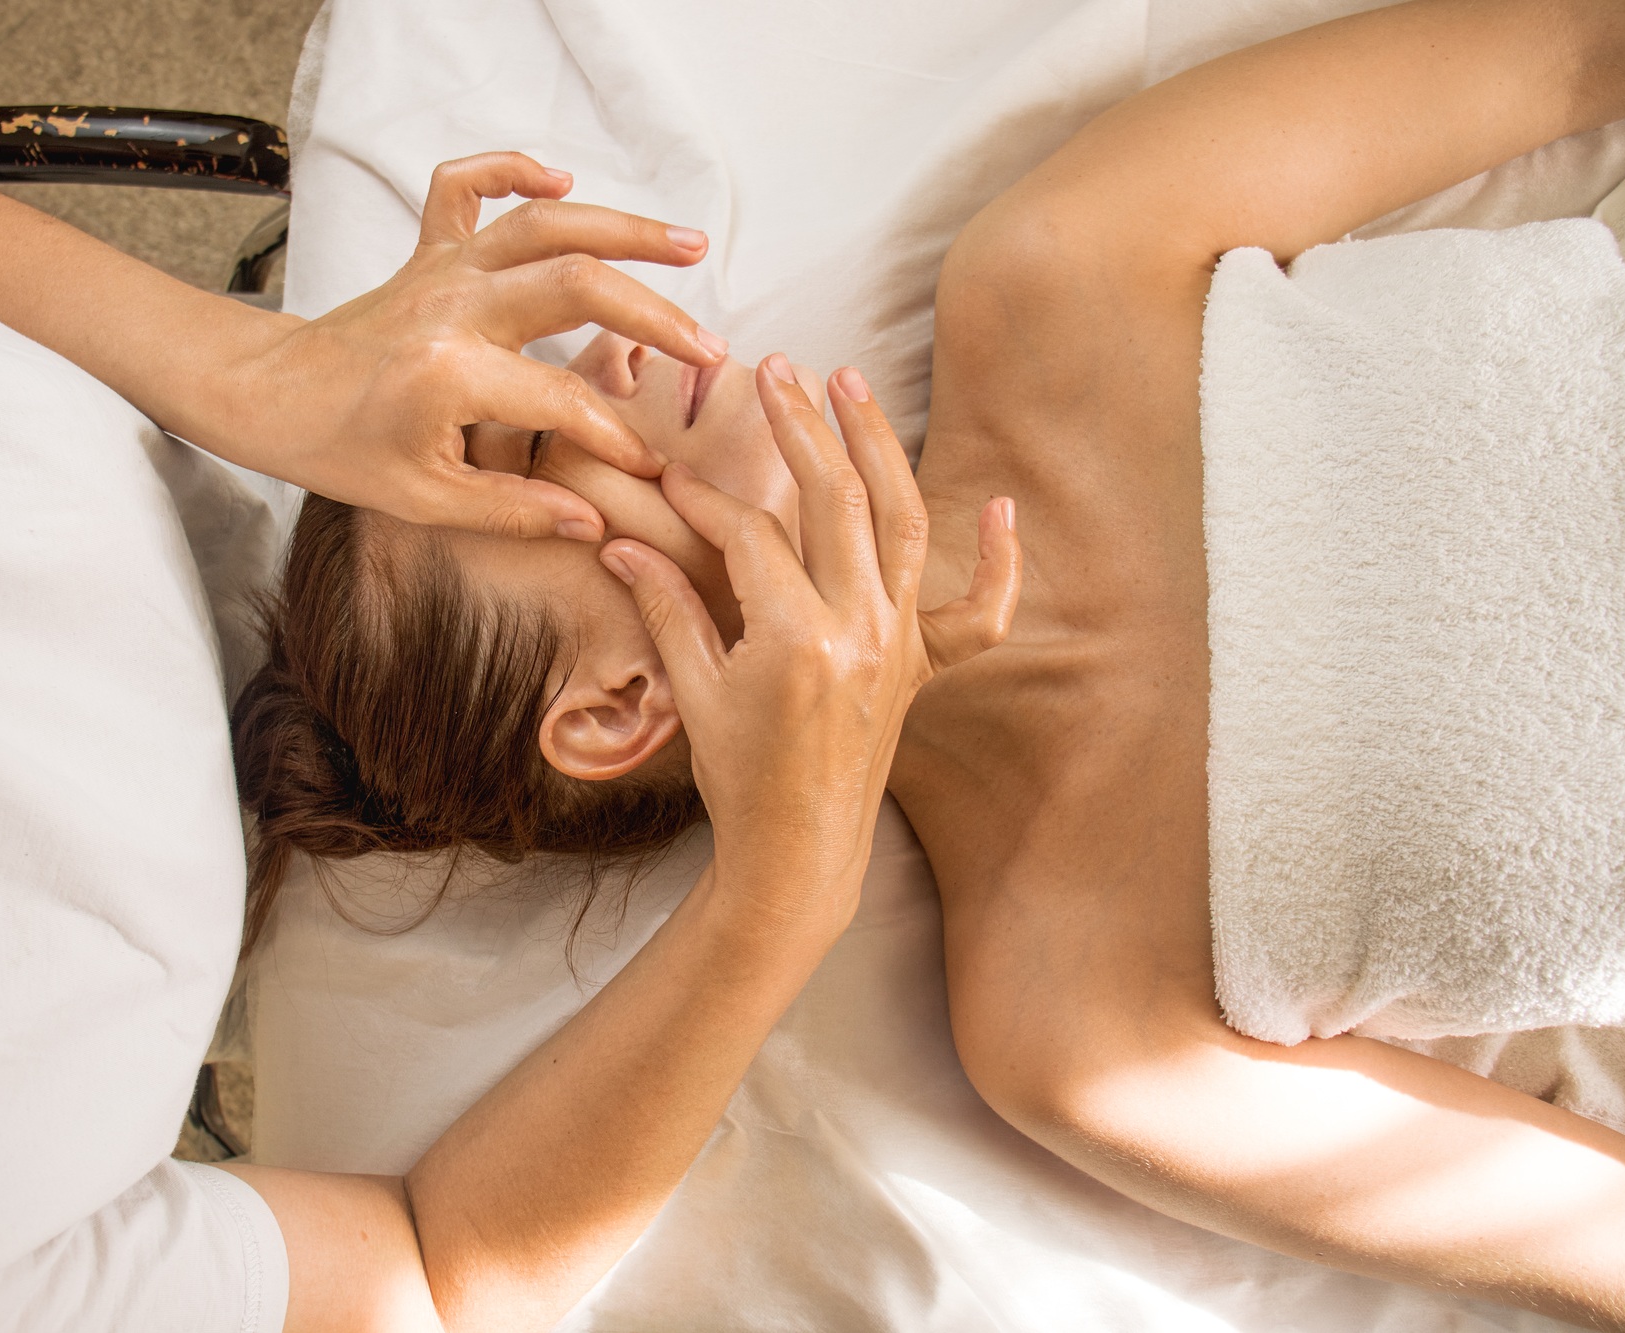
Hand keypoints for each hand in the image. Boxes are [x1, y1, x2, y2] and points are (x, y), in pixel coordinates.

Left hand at [224, 152, 725, 539]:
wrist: (268, 395)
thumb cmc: (338, 450)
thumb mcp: (425, 500)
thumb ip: (514, 510)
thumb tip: (592, 521)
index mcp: (452, 372)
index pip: (562, 401)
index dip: (614, 437)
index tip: (650, 465)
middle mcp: (453, 304)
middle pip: (575, 284)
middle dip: (653, 314)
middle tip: (708, 346)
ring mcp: (441, 267)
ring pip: (543, 224)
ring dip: (621, 227)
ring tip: (689, 245)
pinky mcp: (427, 249)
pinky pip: (468, 184)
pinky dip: (514, 169)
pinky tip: (561, 180)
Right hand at [596, 357, 1014, 920]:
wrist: (800, 853)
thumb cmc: (741, 780)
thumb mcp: (695, 693)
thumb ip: (666, 609)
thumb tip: (622, 546)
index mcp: (797, 640)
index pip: (751, 534)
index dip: (704, 499)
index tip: (671, 478)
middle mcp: (861, 632)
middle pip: (835, 501)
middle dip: (802, 426)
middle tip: (776, 369)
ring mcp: (900, 647)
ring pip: (901, 522)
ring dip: (879, 447)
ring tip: (852, 384)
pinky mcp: (921, 669)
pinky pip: (977, 614)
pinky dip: (995, 563)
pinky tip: (1001, 507)